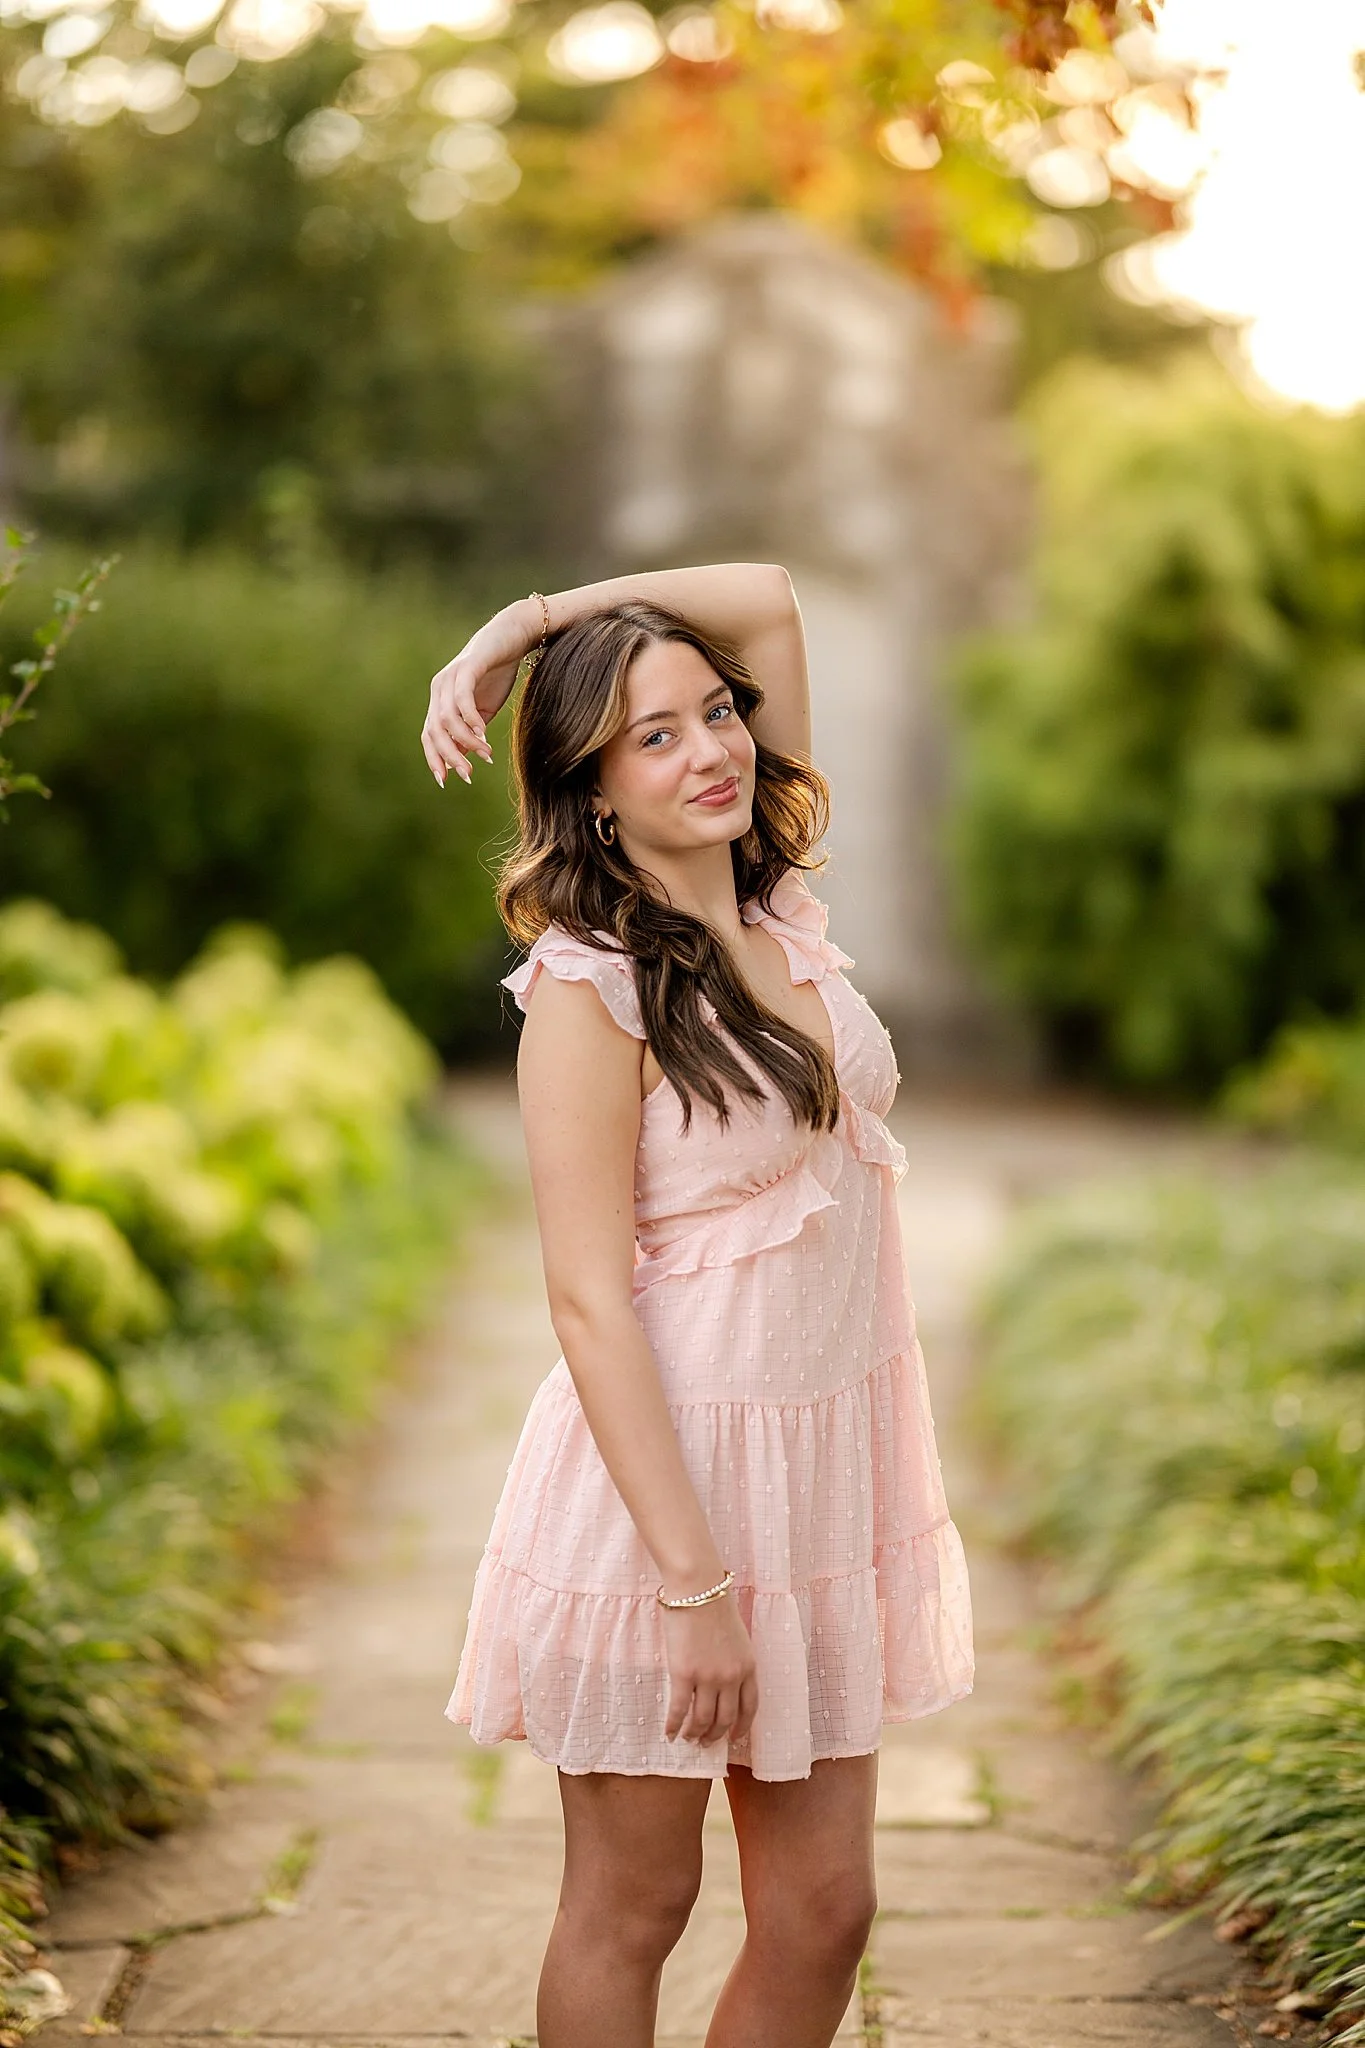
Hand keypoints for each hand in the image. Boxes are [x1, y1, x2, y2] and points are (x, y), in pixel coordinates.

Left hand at [421, 600, 532, 787]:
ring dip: (466, 741)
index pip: (429, 735)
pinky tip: (483, 733)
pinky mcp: (467, 667)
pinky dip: (470, 719)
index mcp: (440, 701)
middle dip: (450, 757)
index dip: (435, 759)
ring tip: (485, 753)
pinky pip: (462, 698)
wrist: (513, 636)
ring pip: (447, 719)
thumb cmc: (498, 673)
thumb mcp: (484, 710)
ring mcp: (450, 677)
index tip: (447, 781)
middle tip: (468, 775)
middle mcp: (439, 688)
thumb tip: (466, 758)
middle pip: (434, 731)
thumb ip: (471, 732)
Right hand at [662, 1594, 758, 1747]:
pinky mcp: (684, 1674)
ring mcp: (708, 1677)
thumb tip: (722, 1682)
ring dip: (695, 1734)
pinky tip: (669, 1733)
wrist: (697, 1588)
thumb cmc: (714, 1604)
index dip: (742, 1727)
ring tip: (688, 1739)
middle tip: (706, 1743)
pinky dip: (674, 1725)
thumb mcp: (737, 1636)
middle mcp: (732, 1677)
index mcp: (748, 1666)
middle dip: (716, 1735)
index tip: (734, 1738)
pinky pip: (679, 1709)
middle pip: (726, 1718)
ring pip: (703, 1719)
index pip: (750, 1707)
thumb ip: (734, 1660)